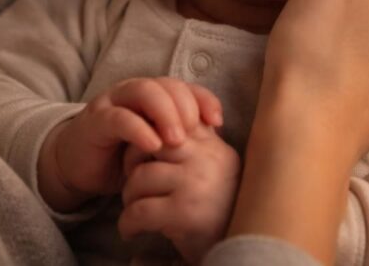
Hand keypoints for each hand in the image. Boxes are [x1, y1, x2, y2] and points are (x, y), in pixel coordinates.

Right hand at [37, 77, 222, 212]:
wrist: (81, 168)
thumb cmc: (125, 156)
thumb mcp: (158, 147)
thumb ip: (181, 137)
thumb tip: (216, 137)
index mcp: (156, 95)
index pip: (186, 87)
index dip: (205, 100)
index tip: (218, 122)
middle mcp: (136, 91)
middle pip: (167, 84)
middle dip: (185, 106)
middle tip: (193, 133)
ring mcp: (114, 102)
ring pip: (144, 91)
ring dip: (165, 112)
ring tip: (176, 139)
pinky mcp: (96, 119)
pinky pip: (119, 117)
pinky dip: (139, 129)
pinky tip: (153, 145)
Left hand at [118, 124, 240, 264]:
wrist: (240, 249)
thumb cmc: (220, 210)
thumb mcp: (215, 169)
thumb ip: (196, 145)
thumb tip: (163, 121)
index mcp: (214, 146)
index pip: (175, 120)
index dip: (152, 133)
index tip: (144, 154)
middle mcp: (207, 159)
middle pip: (153, 141)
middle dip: (133, 160)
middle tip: (132, 181)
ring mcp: (196, 183)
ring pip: (141, 176)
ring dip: (129, 196)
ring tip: (133, 208)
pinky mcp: (184, 212)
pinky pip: (139, 210)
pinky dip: (128, 223)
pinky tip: (131, 230)